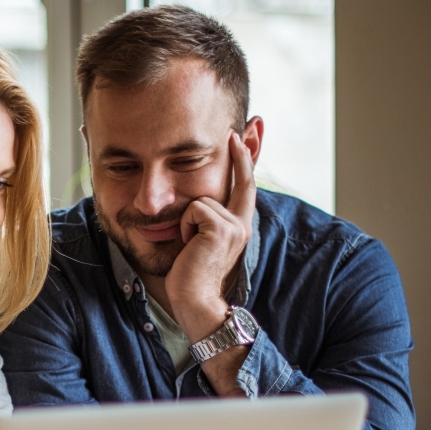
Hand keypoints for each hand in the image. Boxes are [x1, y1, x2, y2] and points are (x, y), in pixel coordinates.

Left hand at [165, 132, 256, 343]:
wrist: (194, 300)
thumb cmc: (189, 276)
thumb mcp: (197, 241)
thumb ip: (202, 220)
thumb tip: (194, 202)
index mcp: (238, 227)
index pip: (245, 188)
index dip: (245, 161)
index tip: (244, 136)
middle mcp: (242, 224)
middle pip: (242, 180)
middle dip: (241, 153)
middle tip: (238, 129)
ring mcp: (235, 225)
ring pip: (201, 199)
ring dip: (187, 220)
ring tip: (189, 244)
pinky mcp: (221, 227)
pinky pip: (194, 208)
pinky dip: (185, 225)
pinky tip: (189, 245)